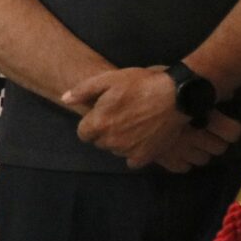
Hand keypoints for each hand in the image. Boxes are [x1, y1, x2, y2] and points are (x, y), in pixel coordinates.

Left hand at [68, 67, 239, 170]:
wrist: (176, 96)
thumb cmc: (140, 84)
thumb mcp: (108, 79)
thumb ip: (83, 90)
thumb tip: (65, 99)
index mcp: (99, 123)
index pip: (83, 134)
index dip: (91, 124)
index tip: (102, 115)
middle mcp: (111, 141)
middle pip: (99, 142)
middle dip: (105, 132)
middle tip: (119, 117)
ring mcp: (129, 150)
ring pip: (115, 150)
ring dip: (120, 141)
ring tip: (133, 125)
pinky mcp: (146, 156)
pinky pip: (132, 160)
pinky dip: (134, 152)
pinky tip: (141, 138)